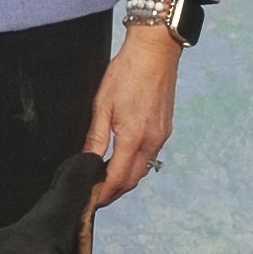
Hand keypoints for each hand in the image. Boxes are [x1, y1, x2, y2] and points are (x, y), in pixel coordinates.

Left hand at [88, 24, 182, 201]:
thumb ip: (96, 137)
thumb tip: (87, 160)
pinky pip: (150, 156)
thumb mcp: (102, 105)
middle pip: (133, 179)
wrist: (155, 53)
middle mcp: (152, 141)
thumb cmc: (126, 73)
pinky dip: (135, 165)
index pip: (118, 178)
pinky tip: (122, 161)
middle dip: (114, 192)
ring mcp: (161, 136)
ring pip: (143, 169)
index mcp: (134, 137)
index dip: (104, 193)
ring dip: (125, 179)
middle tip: (95, 196)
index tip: (91, 201)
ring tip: (105, 181)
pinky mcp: (165, 129)